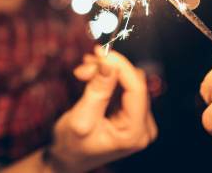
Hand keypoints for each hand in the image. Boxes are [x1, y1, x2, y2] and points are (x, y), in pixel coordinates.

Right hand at [47, 47, 157, 172]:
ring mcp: (140, 121)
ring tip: (82, 72)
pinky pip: (124, 87)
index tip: (100, 51)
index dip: (120, 65)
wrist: (67, 159)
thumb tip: (109, 62)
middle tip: (83, 66)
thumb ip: (97, 90)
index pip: (136, 89)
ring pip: (128, 81)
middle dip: (107, 69)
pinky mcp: (132, 114)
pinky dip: (106, 78)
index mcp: (135, 133)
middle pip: (133, 83)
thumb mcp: (81, 117)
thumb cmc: (71, 145)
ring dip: (104, 72)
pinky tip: (90, 75)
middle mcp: (144, 128)